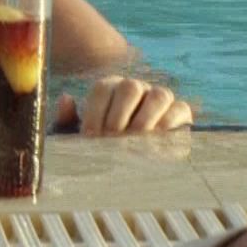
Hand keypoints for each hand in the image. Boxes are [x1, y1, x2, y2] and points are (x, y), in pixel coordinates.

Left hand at [54, 75, 192, 135]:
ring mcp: (159, 98)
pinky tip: (156, 141)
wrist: (133, 159)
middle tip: (113, 138)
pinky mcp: (180, 113)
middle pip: (130, 87)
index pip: (102, 88)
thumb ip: (67, 119)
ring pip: (159, 95)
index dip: (95, 111)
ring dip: (146, 118)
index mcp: (110, 88)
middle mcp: (135, 88)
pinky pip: (180, 109)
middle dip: (120, 114)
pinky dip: (170, 124)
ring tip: (136, 139)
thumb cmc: (102, 143)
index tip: (91, 136)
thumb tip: (65, 99)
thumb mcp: (80, 134)